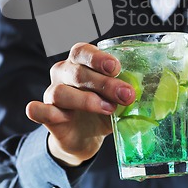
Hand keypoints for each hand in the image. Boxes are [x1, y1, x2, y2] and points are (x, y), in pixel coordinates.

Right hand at [26, 42, 135, 166]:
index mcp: (81, 62)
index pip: (82, 51)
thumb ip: (127, 90)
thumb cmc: (103, 109)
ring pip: (61, 92)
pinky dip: (47, 112)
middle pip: (77, 72)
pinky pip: (38, 110)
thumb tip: (149, 88)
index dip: (98, 58)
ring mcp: (52, 93)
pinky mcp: (46, 114)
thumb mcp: (118, 98)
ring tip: (109, 109)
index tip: (116, 67)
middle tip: (126, 95)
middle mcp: (63, 73)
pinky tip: (63, 117)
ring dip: (86, 100)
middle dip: (104, 83)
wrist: (85, 137)